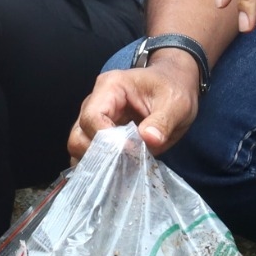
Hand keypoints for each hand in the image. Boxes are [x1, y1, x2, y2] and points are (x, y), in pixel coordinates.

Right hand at [69, 58, 200, 159]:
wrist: (174, 83)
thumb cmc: (173, 88)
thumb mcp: (176, 104)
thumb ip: (163, 122)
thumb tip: (149, 139)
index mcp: (110, 87)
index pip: (92, 117)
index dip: (107, 140)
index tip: (129, 151)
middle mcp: (95, 101)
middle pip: (79, 135)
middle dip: (97, 155)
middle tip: (123, 164)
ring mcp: (95, 118)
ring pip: (79, 145)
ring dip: (97, 162)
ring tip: (122, 169)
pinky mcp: (100, 132)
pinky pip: (90, 152)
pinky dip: (100, 166)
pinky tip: (118, 171)